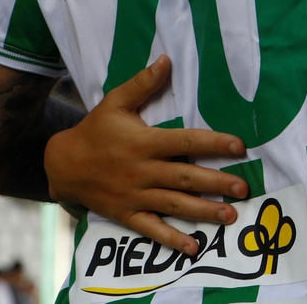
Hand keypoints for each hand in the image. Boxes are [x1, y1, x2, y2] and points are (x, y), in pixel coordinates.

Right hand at [44, 56, 249, 255]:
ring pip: (175, 204)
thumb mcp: (115, 102)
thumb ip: (142, 83)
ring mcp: (135, 196)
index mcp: (144, 142)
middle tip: (243, 188)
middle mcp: (143, 171)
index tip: (239, 146)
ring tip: (230, 215)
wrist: (63, 164)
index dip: (213, 144)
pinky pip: (152, 229)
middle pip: (185, 178)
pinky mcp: (127, 214)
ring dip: (204, 211)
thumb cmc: (95, 130)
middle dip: (216, 183)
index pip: (185, 142)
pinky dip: (172, 239)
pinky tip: (194, 246)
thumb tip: (166, 59)